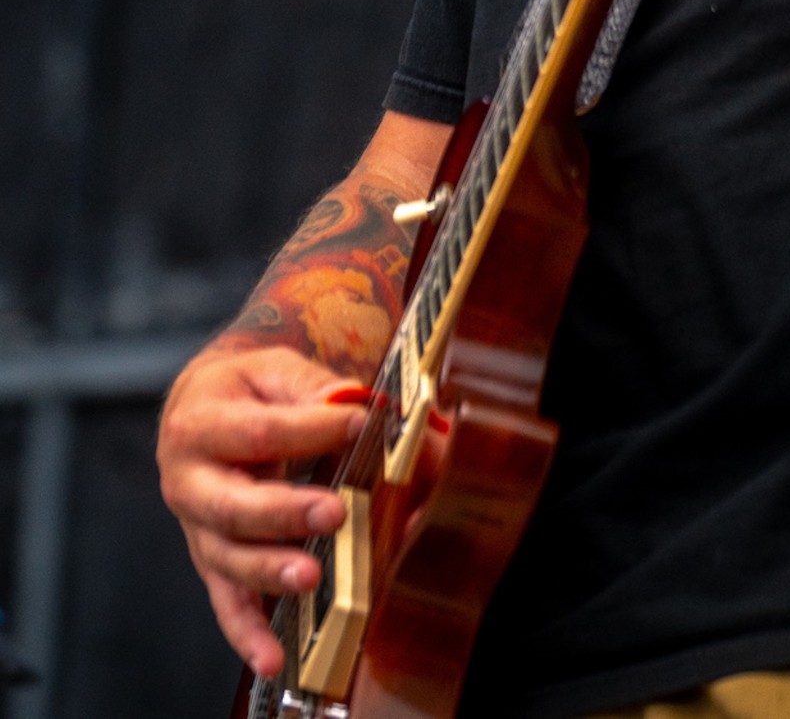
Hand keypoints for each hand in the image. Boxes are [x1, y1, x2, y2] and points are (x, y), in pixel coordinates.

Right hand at [157, 345, 368, 677]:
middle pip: (233, 504)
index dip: (311, 429)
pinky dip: (248, 634)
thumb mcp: (270, 370)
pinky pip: (227, 602)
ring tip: (312, 577)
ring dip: (271, 571)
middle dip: (285, 512)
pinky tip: (272, 659)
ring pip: (229, 558)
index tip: (360, 423)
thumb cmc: (243, 390)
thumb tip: (351, 401)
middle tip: (332, 513)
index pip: (260, 431)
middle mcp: (188, 481)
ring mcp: (197, 527)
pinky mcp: (211, 560)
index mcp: (199, 424)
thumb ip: (310, 386)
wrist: (200, 407)